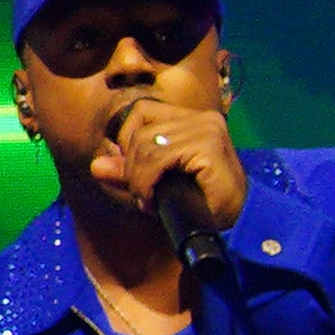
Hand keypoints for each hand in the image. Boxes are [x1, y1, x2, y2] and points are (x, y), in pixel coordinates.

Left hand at [96, 94, 242, 232]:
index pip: (141, 111)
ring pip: (146, 145)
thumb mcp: (157, 184)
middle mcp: (202, 118)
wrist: (238, 223)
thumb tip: (96, 166)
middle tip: (143, 194)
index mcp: (191, 119)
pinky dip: (147, 181)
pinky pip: (159, 158)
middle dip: (131, 166)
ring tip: (149, 199)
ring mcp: (207, 129)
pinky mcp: (209, 146)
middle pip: (140, 129)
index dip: (127, 140)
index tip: (133, 173)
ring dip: (138, 179)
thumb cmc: (201, 202)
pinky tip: (154, 199)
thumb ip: (129, 171)